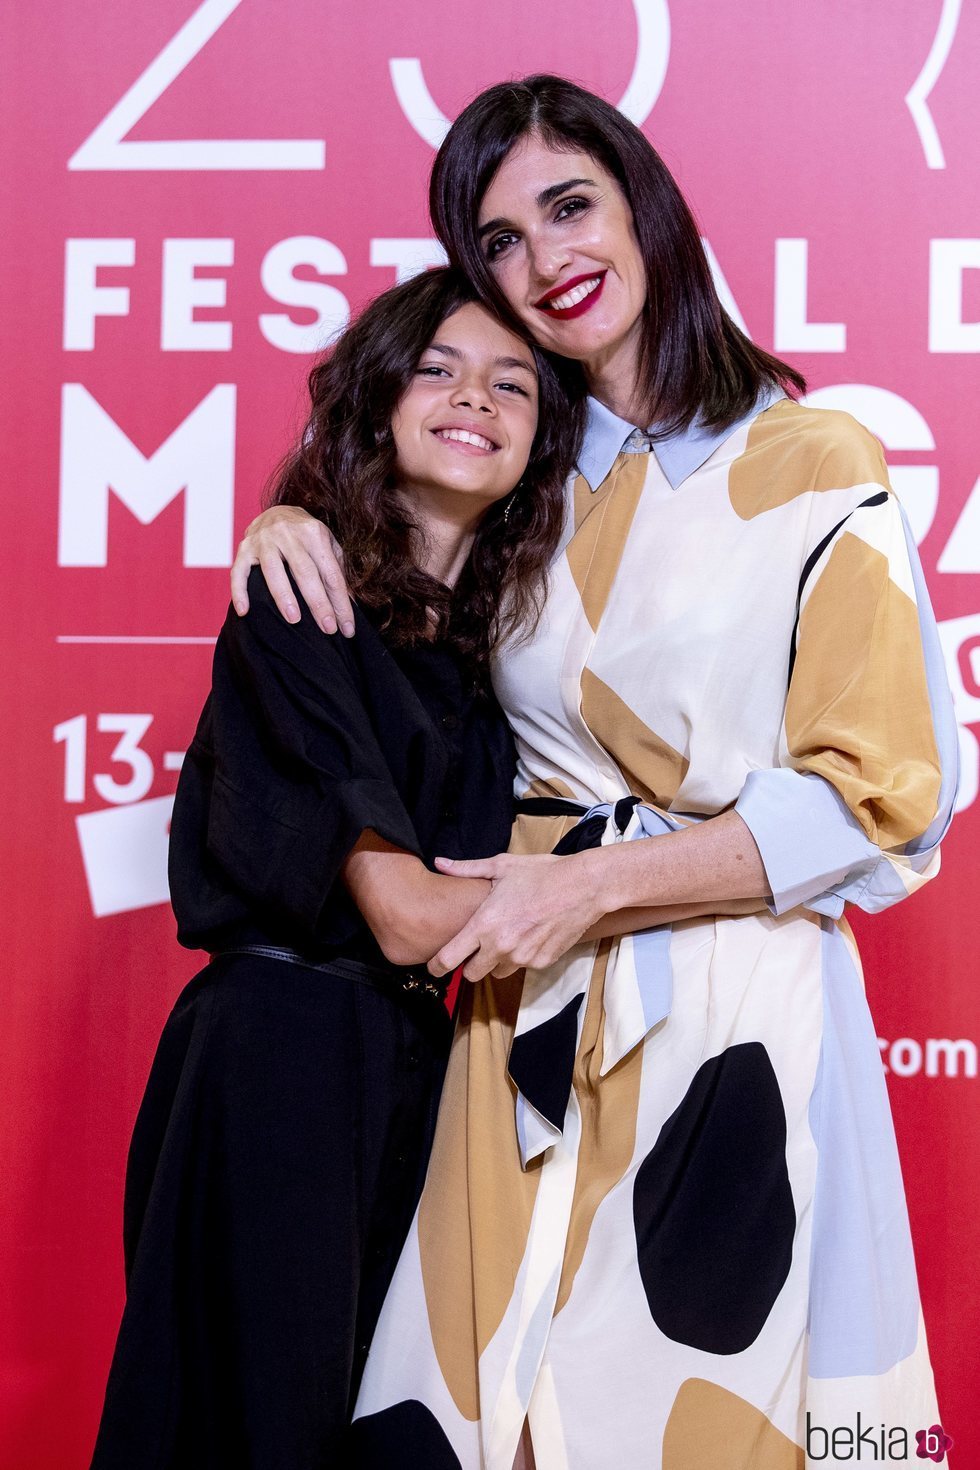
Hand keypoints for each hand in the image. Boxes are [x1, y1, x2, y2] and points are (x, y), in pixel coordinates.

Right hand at [230, 505, 353, 634]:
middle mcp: (288, 533)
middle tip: (328, 628)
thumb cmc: (307, 536)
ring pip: (274, 571)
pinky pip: (239, 572)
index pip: (331, 574)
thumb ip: (337, 572)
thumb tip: (349, 605)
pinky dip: (240, 592)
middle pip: (306, 572)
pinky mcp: (244, 548)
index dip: (341, 602)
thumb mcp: (327, 545)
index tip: (347, 628)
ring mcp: (264, 539)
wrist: (277, 512)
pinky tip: (244, 612)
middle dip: (318, 603)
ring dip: (284, 597)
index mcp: (314, 533)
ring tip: (294, 620)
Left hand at [427, 852, 602, 980]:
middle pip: (471, 974)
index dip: (437, 966)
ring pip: (498, 972)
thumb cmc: (541, 873)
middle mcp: (501, 946)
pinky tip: (531, 935)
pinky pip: (523, 967)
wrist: (583, 886)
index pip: (449, 959)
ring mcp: (523, 958)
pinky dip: (523, 957)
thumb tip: (439, 862)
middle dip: (470, 964)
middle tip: (477, 947)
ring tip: (508, 936)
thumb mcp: (501, 866)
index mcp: (485, 924)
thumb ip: (466, 869)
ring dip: (497, 961)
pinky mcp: (542, 962)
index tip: (434, 966)